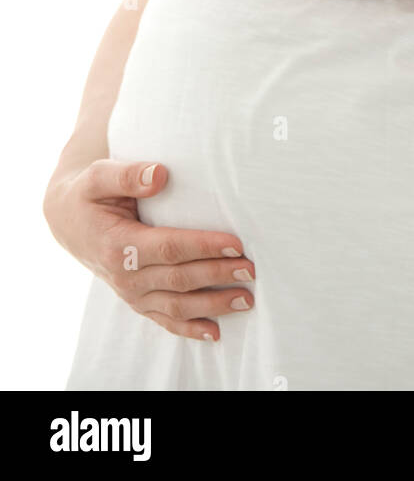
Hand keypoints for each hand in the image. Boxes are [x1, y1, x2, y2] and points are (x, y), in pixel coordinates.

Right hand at [43, 160, 254, 342]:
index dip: (203, 247)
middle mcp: (125, 276)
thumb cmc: (89, 194)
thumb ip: (127, 175)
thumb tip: (159, 174)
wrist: (68, 221)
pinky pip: (164, 321)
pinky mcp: (136, 301)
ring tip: (246, 299)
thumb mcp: (98, 177)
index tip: (235, 243)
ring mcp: (131, 294)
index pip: (169, 248)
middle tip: (251, 268)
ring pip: (176, 306)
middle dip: (217, 275)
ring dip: (212, 305)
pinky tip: (216, 332)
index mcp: (118, 245)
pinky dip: (190, 329)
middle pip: (179, 279)